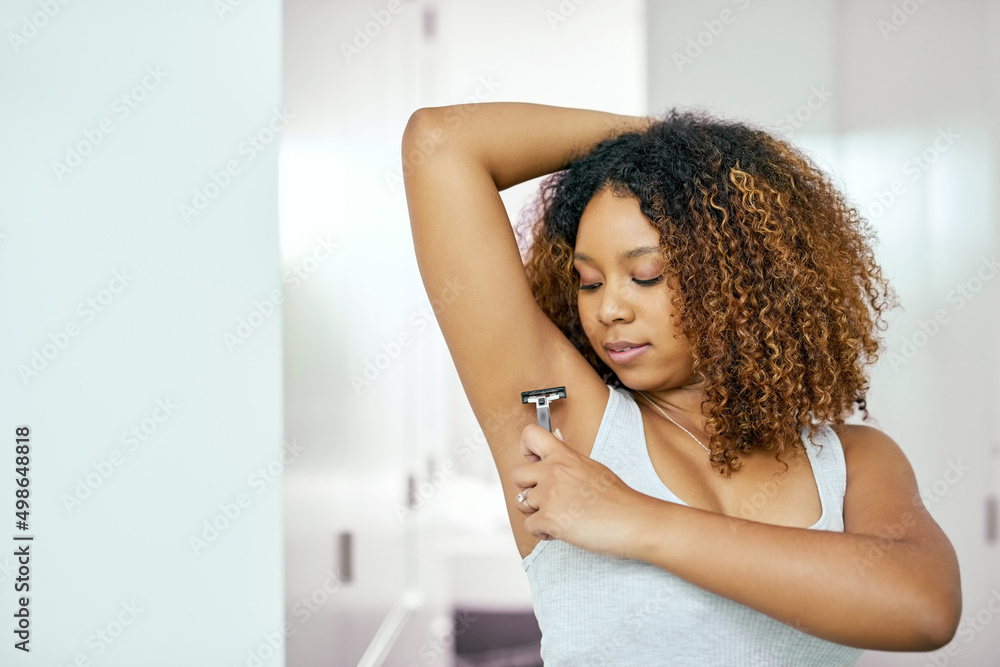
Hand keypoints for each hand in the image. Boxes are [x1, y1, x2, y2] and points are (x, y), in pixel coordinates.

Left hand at [510, 423, 647, 557]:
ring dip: (536, 512)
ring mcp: (549, 495)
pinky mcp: (549, 519)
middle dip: (528, 489)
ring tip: (559, 516)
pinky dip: (543, 532)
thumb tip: (555, 444)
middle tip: (547, 498)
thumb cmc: (619, 499)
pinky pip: (530, 526)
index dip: (526, 449)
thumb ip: (568, 459)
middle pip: (516, 475)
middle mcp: (553, 472)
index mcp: (565, 456)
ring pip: (520, 503)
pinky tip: (562, 530)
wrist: (633, 522)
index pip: (530, 435)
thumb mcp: (592, 467)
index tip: (533, 460)